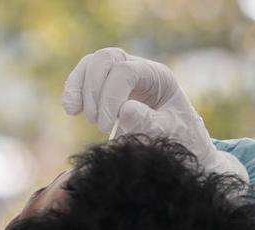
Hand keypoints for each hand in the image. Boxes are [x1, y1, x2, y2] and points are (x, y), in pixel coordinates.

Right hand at [62, 47, 247, 180]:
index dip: (110, 96)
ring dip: (80, 87)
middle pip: (106, 59)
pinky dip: (74, 90)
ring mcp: (122, 74)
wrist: (182, 146)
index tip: (105, 126)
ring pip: (92, 64)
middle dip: (95, 89)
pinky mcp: (108, 86)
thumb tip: (124, 110)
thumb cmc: (181, 139)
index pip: (126, 71)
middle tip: (97, 123)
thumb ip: (150, 123)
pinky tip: (72, 110)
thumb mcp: (170, 134)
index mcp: (159, 76)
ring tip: (81, 115)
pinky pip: (84, 77)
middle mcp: (139, 68)